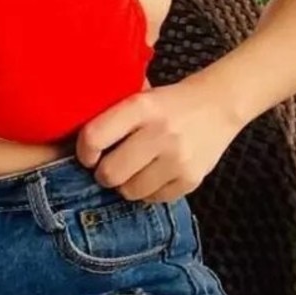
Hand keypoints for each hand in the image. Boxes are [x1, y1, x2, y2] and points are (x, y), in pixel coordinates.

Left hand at [75, 79, 239, 202]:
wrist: (218, 105)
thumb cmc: (169, 101)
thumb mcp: (141, 94)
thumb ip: (115, 114)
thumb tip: (77, 139)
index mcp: (142, 106)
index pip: (96, 136)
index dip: (84, 151)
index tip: (87, 154)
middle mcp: (160, 133)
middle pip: (111, 173)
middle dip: (103, 174)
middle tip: (108, 167)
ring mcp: (177, 160)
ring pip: (131, 191)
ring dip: (125, 185)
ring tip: (131, 171)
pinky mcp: (191, 180)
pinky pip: (154, 200)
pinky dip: (148, 192)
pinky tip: (152, 175)